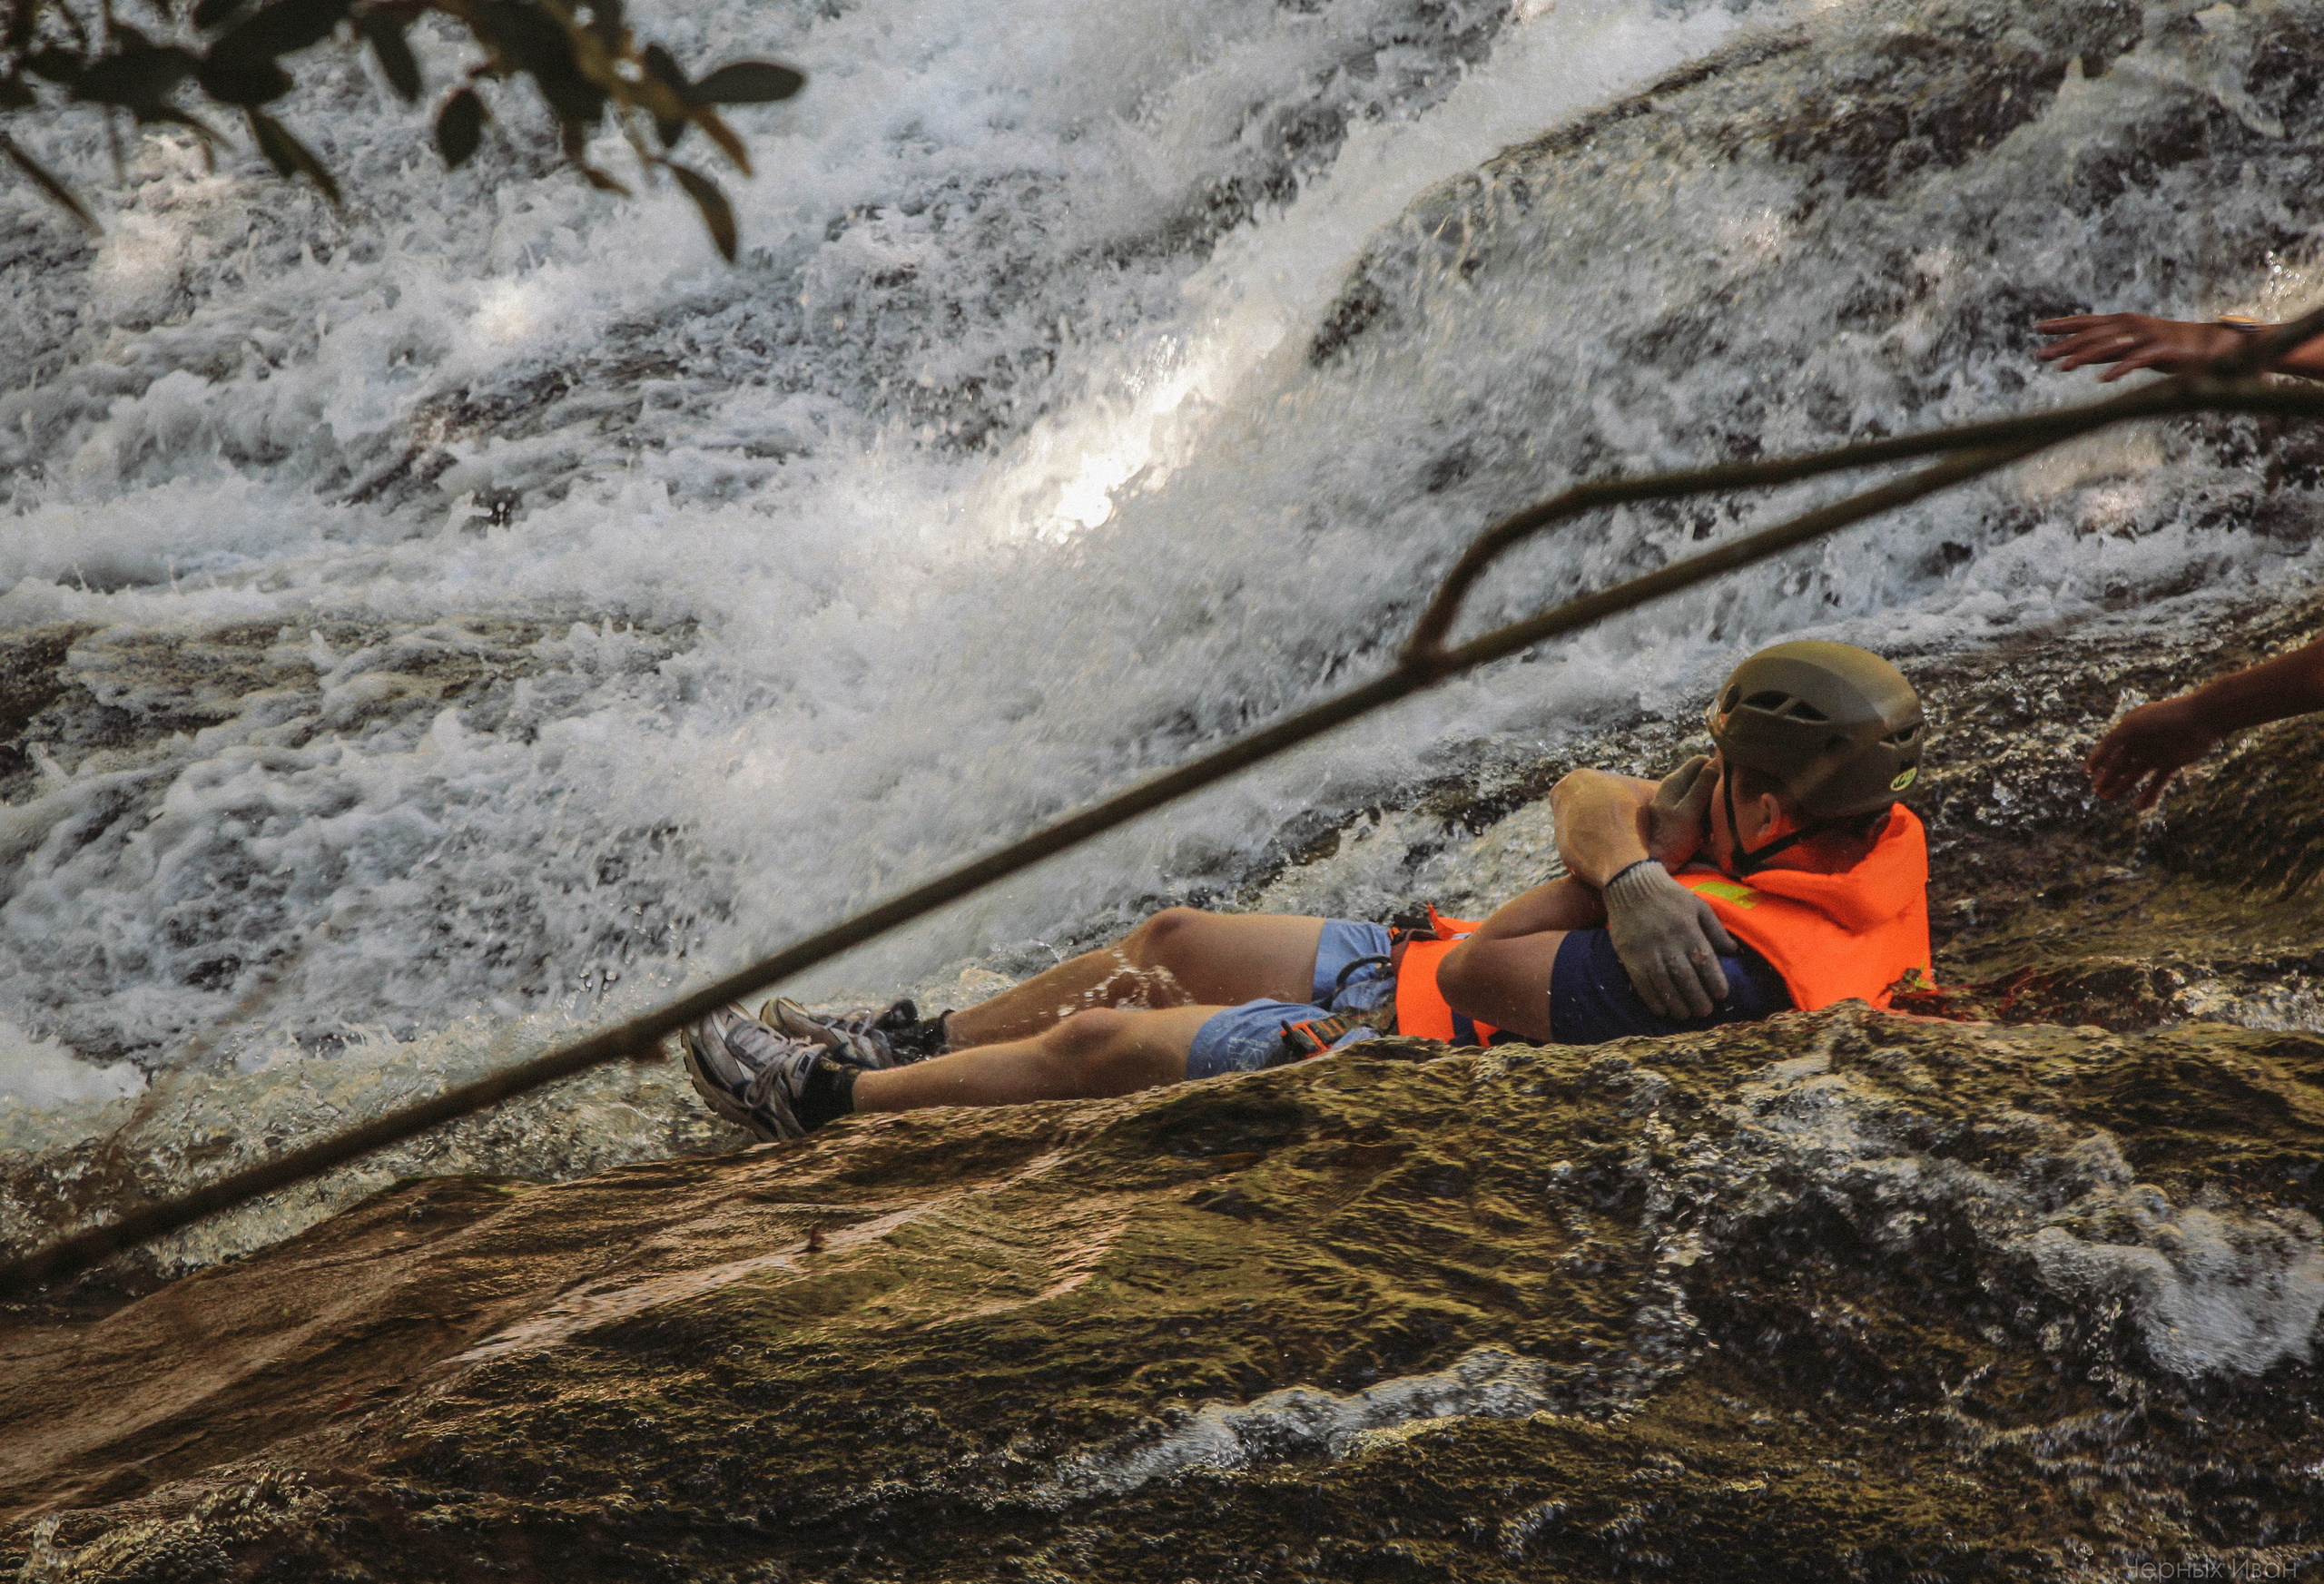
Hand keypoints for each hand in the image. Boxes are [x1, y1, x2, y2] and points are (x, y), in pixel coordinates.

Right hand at [1604, 860, 1737, 1019]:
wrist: (1631, 885)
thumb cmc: (1669, 895)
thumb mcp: (1698, 905)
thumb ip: (1716, 929)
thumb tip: (1733, 951)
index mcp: (1688, 930)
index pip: (1705, 962)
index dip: (1715, 981)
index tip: (1721, 995)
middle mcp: (1669, 942)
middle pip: (1686, 978)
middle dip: (1698, 999)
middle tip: (1705, 1012)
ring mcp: (1647, 951)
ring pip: (1664, 984)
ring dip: (1677, 1004)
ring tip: (1686, 1015)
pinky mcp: (1630, 955)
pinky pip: (1642, 983)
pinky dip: (1652, 999)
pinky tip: (1662, 1010)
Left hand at [1645, 755, 1715, 869]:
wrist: (1659, 865)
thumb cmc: (1671, 838)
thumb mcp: (1688, 812)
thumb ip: (1701, 788)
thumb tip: (1715, 762)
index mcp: (1674, 782)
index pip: (1700, 762)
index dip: (1716, 768)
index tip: (1728, 783)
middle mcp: (1677, 788)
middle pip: (1705, 778)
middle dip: (1717, 790)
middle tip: (1723, 806)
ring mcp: (1681, 802)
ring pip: (1707, 795)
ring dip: (1715, 806)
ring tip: (1715, 822)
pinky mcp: (1686, 817)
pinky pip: (1704, 810)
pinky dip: (1710, 817)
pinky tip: (1710, 830)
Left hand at [2034, 314, 2243, 380]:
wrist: (2208, 346)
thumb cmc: (2164, 347)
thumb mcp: (2130, 347)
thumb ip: (2105, 349)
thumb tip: (2076, 354)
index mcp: (2123, 322)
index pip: (2087, 321)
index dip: (2062, 324)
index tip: (2037, 327)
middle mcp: (2132, 325)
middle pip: (2092, 335)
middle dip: (2064, 344)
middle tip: (2039, 356)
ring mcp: (2147, 337)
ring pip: (2111, 346)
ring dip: (2085, 357)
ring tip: (2062, 368)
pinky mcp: (2163, 351)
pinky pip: (2138, 360)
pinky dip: (2121, 368)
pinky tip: (2105, 379)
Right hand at [2086, 695, 2221, 809]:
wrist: (2203, 718)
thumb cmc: (2166, 718)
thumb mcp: (2132, 727)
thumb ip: (2110, 743)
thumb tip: (2092, 763)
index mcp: (2129, 730)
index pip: (2108, 748)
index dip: (2097, 760)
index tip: (2089, 773)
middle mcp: (2141, 743)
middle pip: (2120, 764)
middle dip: (2108, 779)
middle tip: (2099, 793)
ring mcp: (2156, 754)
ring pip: (2134, 775)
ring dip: (2122, 787)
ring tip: (2109, 798)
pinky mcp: (2171, 763)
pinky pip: (2157, 782)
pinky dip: (2149, 794)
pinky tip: (2140, 807)